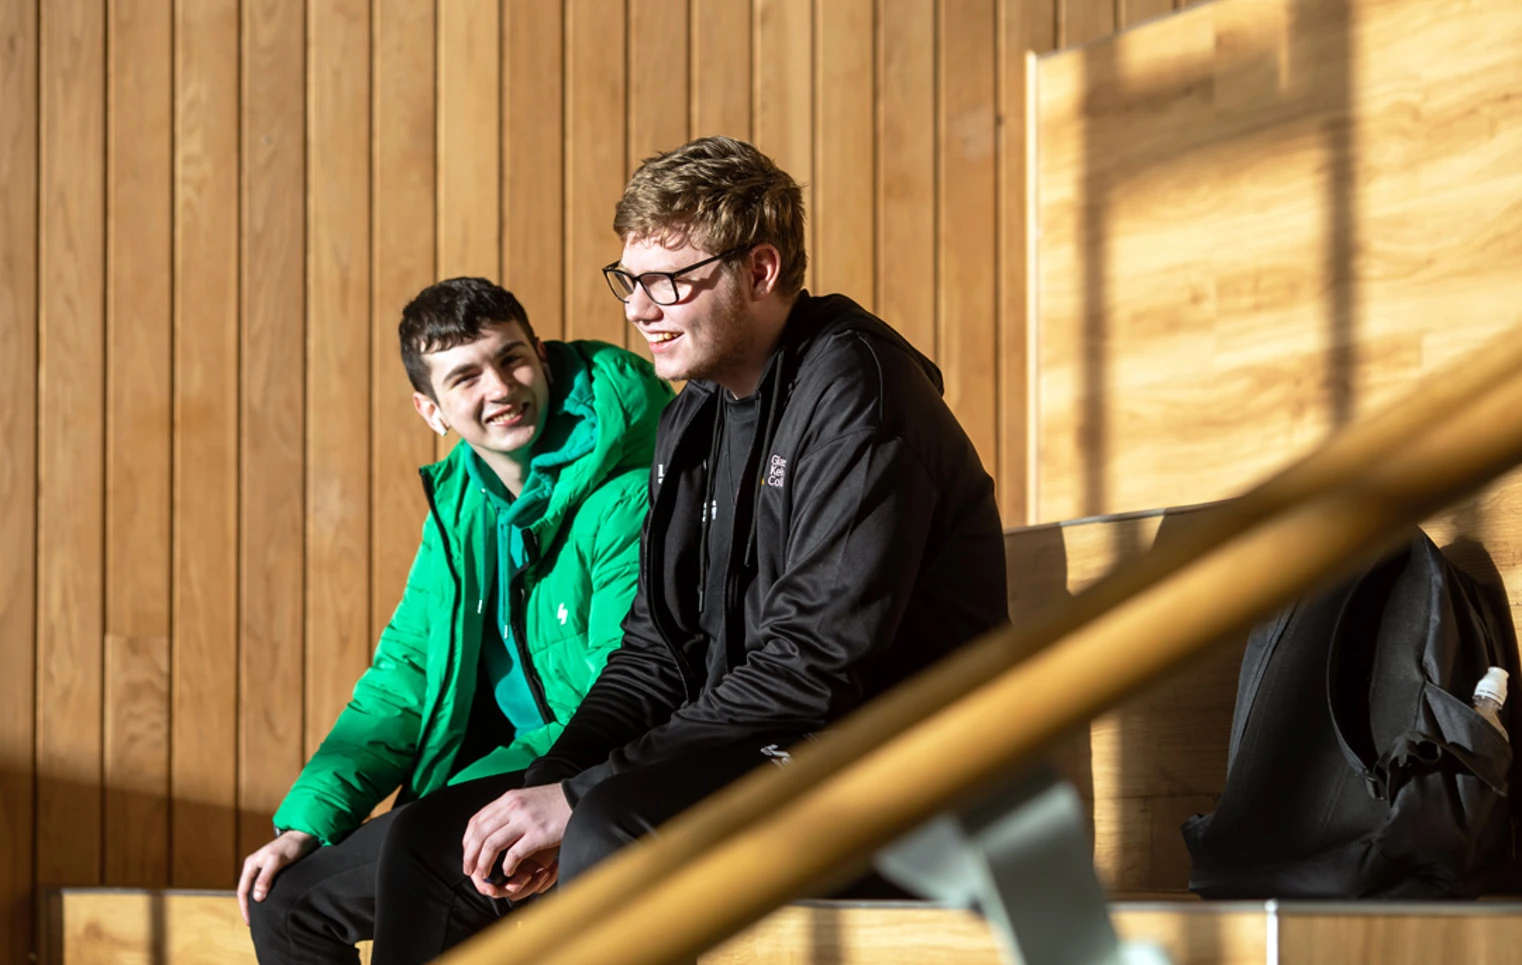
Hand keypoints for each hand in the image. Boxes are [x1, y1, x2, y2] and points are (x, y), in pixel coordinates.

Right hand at [237, 830, 318, 924]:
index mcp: (251, 865)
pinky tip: (272, 905)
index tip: (249, 922)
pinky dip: (267, 897)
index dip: (245, 907)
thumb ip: (266, 878)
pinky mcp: (274, 870)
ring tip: (263, 917)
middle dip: (249, 907)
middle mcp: (255, 867)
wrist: (305, 835)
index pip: (242, 890)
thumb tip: (257, 897)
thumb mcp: (277, 861)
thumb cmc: (291, 846)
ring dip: (258, 903)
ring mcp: (264, 869)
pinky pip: (266, 887)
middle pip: (248, 891)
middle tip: (255, 923)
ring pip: (257, 890)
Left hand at [461, 784, 571, 898]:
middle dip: (470, 856)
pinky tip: (509, 873)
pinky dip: (507, 867)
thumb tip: (490, 830)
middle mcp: (513, 807)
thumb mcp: (526, 799)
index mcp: (508, 799)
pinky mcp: (538, 834)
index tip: (467, 854)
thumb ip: (509, 810)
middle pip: (479, 835)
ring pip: (491, 846)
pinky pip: (514, 855)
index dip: (467, 841)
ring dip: (484, 864)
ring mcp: (525, 820)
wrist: (580, 797)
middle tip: (470, 871)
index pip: (476, 821)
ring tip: (484, 875)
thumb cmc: (554, 802)